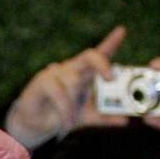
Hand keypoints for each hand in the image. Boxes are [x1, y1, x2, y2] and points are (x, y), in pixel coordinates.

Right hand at [5, 26, 128, 149]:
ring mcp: (56, 73)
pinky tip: (65, 121)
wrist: (34, 126)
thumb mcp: (86, 118)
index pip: (99, 54)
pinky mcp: (42, 81)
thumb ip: (104, 118)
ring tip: (71, 121)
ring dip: (74, 105)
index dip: (110, 42)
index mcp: (85, 74)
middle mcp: (72, 69)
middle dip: (102, 64)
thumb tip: (125, 121)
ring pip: (72, 81)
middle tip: (111, 78)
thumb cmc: (60, 115)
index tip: (121, 31)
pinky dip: (64, 109)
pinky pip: (58, 92)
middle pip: (89, 56)